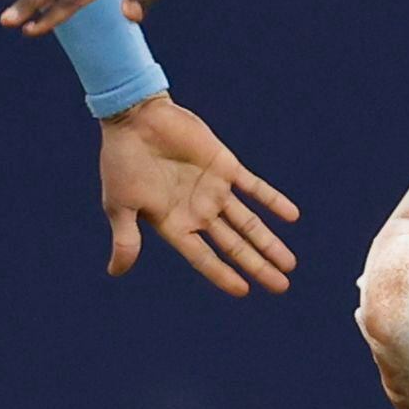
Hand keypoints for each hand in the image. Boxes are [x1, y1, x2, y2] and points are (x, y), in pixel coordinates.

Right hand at [98, 95, 300, 297]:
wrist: (135, 118)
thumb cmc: (122, 162)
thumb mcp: (119, 205)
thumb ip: (126, 239)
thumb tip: (116, 272)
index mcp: (174, 225)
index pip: (204, 258)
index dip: (223, 275)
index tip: (244, 290)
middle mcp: (198, 212)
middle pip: (234, 246)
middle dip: (257, 266)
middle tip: (282, 286)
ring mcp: (213, 190)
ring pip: (248, 222)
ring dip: (269, 242)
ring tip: (288, 263)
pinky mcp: (225, 166)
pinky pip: (254, 187)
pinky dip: (273, 200)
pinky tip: (292, 215)